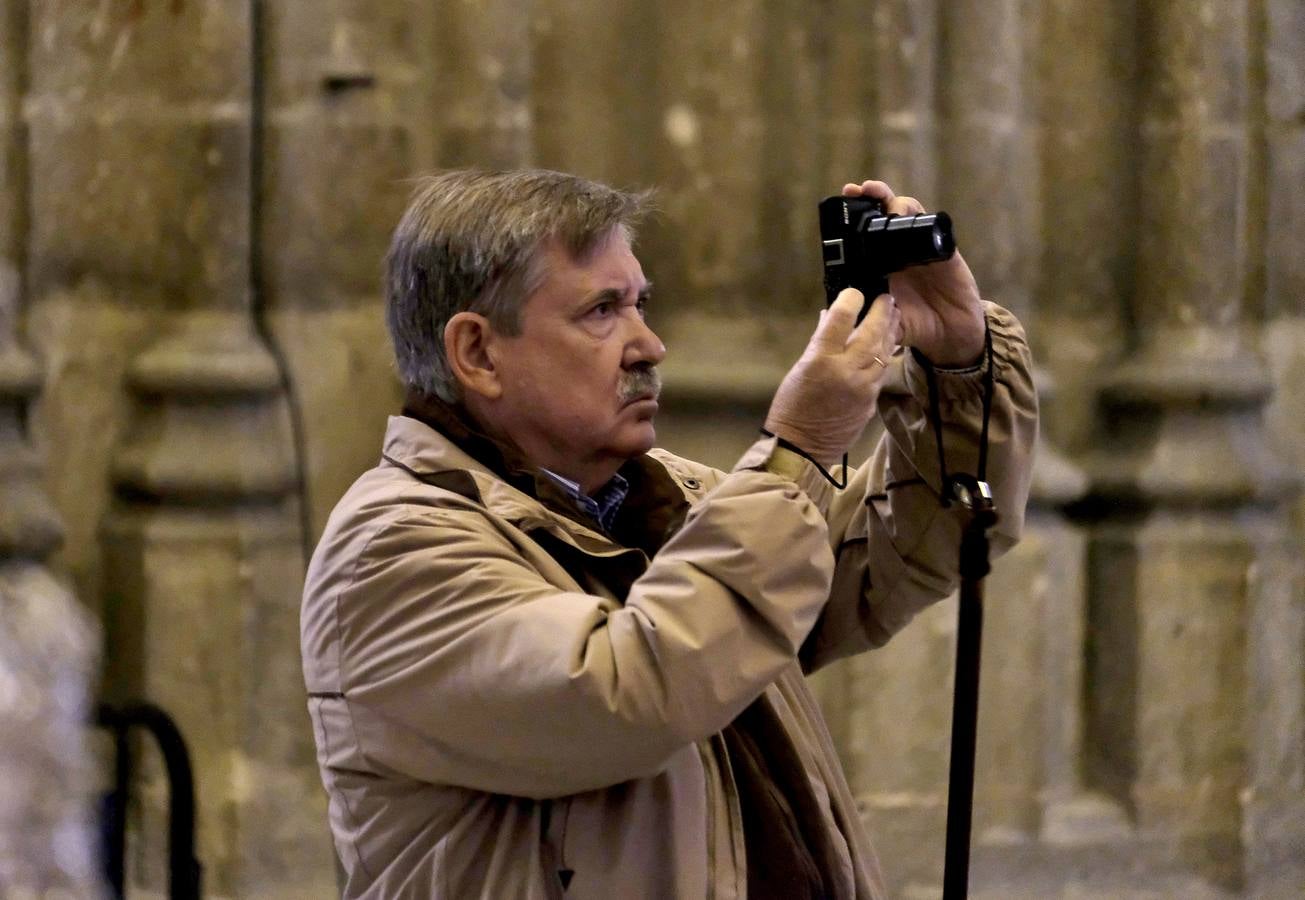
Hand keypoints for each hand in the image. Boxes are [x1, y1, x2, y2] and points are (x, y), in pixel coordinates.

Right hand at [764, 287, 900, 465]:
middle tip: (887, 298)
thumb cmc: (791, 408)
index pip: (840, 319)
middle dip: (881, 312)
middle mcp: (846, 372)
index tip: (856, 292)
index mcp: (821, 361)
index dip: (850, 300)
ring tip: (893, 316)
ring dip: (889, 332)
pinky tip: (885, 347)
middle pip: (871, 333)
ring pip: (883, 354)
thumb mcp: (799, 370)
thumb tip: (830, 318)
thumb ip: (819, 343)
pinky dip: (883, 357)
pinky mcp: (870, 404)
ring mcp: (862, 389)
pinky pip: (880, 375)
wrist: (801, 449)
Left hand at [842, 180, 985, 366]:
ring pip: (903, 210)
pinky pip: (928, 224)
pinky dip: (917, 216)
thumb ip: (870, 319)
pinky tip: (904, 213)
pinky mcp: (940, 248)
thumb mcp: (885, 324)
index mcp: (879, 264)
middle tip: (855, 190)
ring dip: (889, 199)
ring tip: (877, 195)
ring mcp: (918, 246)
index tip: (838, 205)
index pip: (862, 233)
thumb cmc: (915, 325)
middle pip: (881, 213)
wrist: (949, 333)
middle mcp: (896, 250)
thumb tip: (846, 317)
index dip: (850, 218)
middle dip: (867, 197)